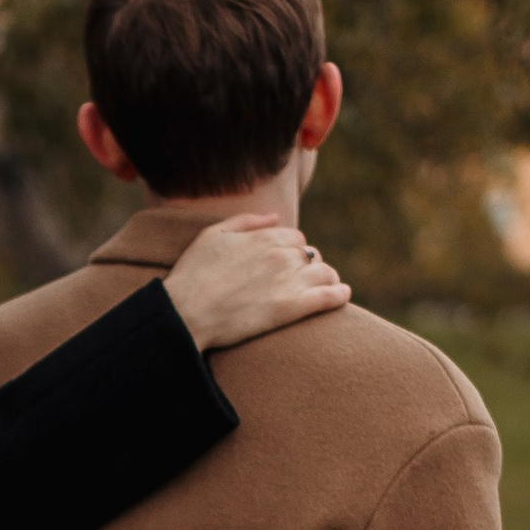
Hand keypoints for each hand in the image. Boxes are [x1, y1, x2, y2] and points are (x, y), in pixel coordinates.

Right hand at [163, 212, 349, 351]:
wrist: (186, 312)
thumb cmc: (193, 274)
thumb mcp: (213, 235)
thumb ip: (247, 221)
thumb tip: (276, 216)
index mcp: (264, 237)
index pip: (295, 237)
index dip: (293, 249)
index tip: (287, 261)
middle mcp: (280, 255)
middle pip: (310, 254)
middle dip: (308, 264)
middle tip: (303, 277)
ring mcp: (288, 281)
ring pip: (325, 272)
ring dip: (327, 277)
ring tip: (327, 285)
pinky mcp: (291, 308)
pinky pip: (329, 296)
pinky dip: (340, 294)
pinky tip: (343, 295)